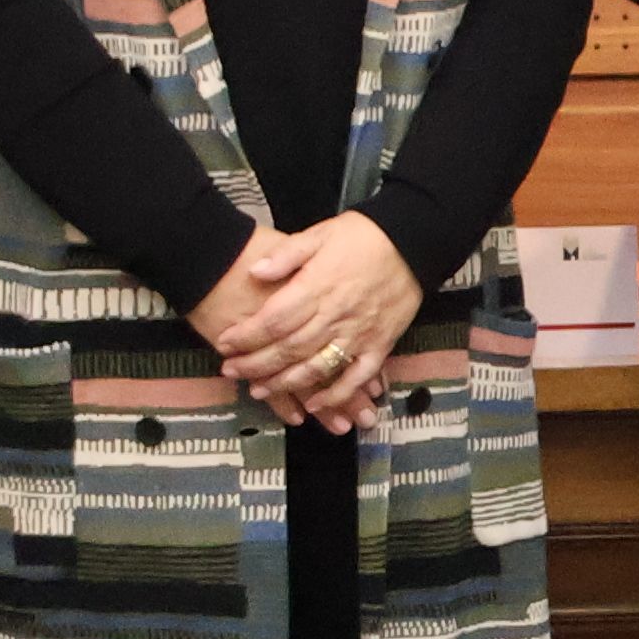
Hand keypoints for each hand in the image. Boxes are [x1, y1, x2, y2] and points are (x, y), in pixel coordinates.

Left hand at [198, 214, 425, 432]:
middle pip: (289, 348)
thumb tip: (255, 271)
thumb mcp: (320, 233)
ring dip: (285, 383)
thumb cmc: (363, 236)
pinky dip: (336, 395)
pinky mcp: (380, 345)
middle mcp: (336, 315)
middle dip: (256, 364)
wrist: (413, 241)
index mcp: (317, 287)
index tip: (224, 343)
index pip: (274, 320)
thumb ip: (286, 254)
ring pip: (316, 367)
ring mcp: (359, 334)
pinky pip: (357, 377)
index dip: (246, 336)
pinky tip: (315, 404)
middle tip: (231, 371)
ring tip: (258, 390)